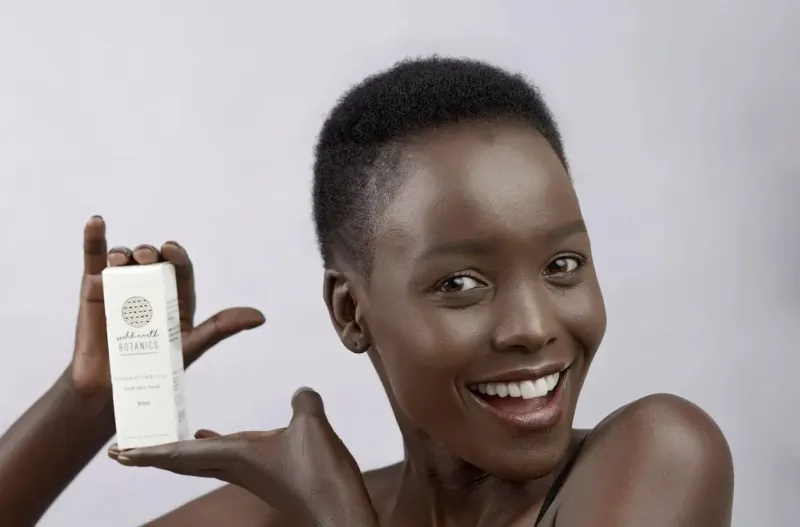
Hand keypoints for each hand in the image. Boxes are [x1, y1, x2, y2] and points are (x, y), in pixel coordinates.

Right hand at [70, 216, 264, 396]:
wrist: (113, 387)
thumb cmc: (156, 366)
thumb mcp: (192, 344)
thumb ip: (222, 327)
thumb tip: (260, 316)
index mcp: (175, 297)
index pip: (181, 270)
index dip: (178, 256)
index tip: (172, 249)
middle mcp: (150, 286)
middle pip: (152, 261)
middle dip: (150, 253)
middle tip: (146, 258)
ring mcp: (122, 285)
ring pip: (124, 259)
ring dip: (124, 252)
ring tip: (123, 260)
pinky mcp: (94, 288)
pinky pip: (94, 259)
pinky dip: (93, 239)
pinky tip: (96, 221)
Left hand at [108, 389, 377, 526]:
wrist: (336, 510)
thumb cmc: (319, 474)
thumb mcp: (311, 426)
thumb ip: (302, 403)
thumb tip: (301, 392)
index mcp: (235, 456)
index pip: (181, 453)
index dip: (150, 452)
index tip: (120, 454)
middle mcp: (235, 467)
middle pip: (182, 462)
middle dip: (151, 457)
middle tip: (122, 452)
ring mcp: (249, 472)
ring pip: (201, 461)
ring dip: (176, 451)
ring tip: (156, 442)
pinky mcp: (264, 474)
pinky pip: (225, 456)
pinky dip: (210, 445)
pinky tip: (210, 435)